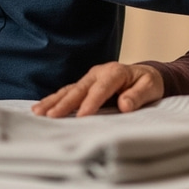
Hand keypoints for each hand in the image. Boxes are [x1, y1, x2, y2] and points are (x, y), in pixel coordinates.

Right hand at [31, 62, 163, 117]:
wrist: (146, 75)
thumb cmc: (149, 82)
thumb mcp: (150, 87)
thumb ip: (138, 95)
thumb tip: (125, 104)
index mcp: (116, 72)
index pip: (102, 88)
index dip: (91, 101)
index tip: (82, 116)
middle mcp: (100, 72)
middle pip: (80, 88)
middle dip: (65, 103)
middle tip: (51, 116)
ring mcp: (90, 78)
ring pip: (70, 89)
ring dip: (54, 101)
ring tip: (38, 112)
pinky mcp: (85, 85)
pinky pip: (68, 92)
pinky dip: (55, 100)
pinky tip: (41, 108)